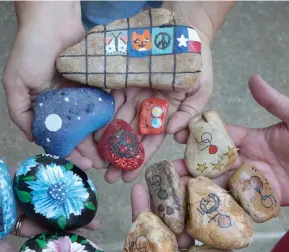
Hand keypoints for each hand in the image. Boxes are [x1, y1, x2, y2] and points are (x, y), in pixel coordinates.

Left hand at [0, 100, 98, 251]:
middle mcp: (11, 204)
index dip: (66, 187)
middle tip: (92, 224)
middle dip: (69, 219)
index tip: (89, 186)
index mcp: (13, 184)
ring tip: (73, 243)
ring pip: (30, 232)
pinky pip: (2, 248)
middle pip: (45, 213)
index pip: (45, 186)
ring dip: (50, 237)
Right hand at [3, 1, 104, 170]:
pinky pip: (103, 106)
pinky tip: (117, 134)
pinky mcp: (95, 85)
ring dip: (100, 140)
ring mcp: (80, 96)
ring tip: (112, 155)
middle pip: (77, 134)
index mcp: (44, 109)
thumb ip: (20, 113)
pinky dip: (109, 120)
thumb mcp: (14, 83)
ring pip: (91, 124)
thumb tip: (33, 139)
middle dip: (88, 151)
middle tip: (101, 165)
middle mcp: (62, 106)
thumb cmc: (30, 49)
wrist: (52, 19)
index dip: (68, 152)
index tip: (81, 165)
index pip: (57, 136)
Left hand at [93, 12, 212, 183]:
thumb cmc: (197, 60)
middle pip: (131, 139)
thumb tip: (172, 132)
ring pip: (117, 125)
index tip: (127, 177)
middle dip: (119, 159)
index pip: (150, 143)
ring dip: (107, 144)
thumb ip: (189, 112)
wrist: (183, 30)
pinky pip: (109, 103)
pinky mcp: (120, 83)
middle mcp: (146, 110)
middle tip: (107, 177)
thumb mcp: (201, 88)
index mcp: (165, 115)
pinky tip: (92, 134)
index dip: (139, 160)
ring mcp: (132, 97)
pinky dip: (101, 119)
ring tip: (96, 161)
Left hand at [109, 184, 235, 251]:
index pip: (142, 235)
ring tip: (182, 191)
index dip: (140, 213)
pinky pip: (208, 249)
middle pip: (164, 228)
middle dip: (161, 204)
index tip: (137, 191)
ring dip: (183, 213)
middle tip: (159, 179)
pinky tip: (205, 213)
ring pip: (185, 233)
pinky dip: (207, 232)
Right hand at [174, 74, 288, 205]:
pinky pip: (233, 202)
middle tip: (167, 170)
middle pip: (210, 164)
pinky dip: (215, 206)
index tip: (177, 135)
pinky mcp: (257, 200)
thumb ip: (273, 102)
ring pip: (217, 184)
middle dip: (188, 166)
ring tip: (175, 192)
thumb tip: (253, 78)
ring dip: (196, 188)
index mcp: (250, 140)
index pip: (217, 137)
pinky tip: (196, 209)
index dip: (197, 135)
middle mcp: (245, 161)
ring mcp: (249, 182)